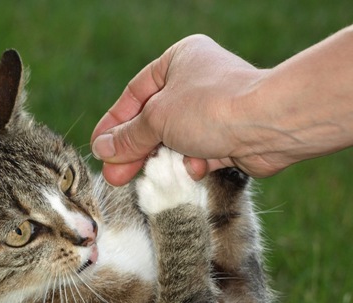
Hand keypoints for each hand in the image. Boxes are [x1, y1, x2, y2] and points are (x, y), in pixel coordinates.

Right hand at [91, 34, 262, 184]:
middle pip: (153, 121)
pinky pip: (197, 153)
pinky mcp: (228, 137)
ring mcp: (214, 111)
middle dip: (134, 150)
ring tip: (147, 177)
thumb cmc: (210, 107)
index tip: (99, 148)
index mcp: (178, 61)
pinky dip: (192, 163)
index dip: (113, 124)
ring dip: (162, 159)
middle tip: (114, 176)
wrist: (269, 124)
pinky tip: (194, 168)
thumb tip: (101, 148)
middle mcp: (196, 82)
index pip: (134, 95)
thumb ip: (128, 137)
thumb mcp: (157, 119)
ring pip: (174, 141)